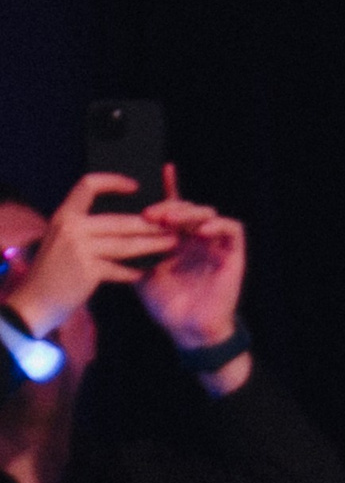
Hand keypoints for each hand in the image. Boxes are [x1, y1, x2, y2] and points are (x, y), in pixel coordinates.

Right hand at [1, 174, 177, 338]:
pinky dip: (135, 272)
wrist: (35, 301)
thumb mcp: (61, 239)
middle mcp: (71, 227)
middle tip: (172, 224)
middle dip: (149, 223)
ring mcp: (80, 248)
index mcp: (64, 214)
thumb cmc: (52, 271)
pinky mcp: (88, 271)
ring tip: (172, 243)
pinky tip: (149, 272)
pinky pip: (120, 269)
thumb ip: (84, 229)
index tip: (135, 186)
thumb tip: (117, 223)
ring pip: (125, 244)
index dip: (113, 182)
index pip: (88, 185)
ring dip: (152, 244)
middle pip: (119, 220)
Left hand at [136, 168, 246, 357]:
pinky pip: (232, 229)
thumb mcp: (142, 274)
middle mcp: (198, 241)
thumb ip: (134, 251)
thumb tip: (110, 231)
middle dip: (170, 206)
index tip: (160, 171)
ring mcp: (216, 247)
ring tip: (170, 220)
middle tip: (151, 214)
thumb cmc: (168, 308)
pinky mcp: (234, 256)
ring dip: (189, 213)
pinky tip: (200, 229)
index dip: (170, 188)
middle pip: (188, 208)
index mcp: (179, 242)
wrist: (189, 332)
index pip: (175, 209)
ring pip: (208, 213)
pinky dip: (218, 224)